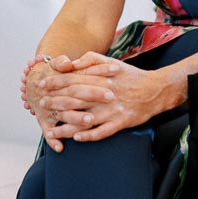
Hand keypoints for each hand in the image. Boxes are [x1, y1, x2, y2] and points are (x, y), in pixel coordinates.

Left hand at [36, 52, 169, 145]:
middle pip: (75, 99)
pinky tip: (76, 138)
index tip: (42, 86)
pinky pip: (103, 132)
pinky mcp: (121, 122)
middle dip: (55, 102)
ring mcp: (112, 110)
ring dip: (66, 125)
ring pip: (85, 119)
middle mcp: (104, 94)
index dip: (55, 83)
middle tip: (41, 105)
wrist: (156, 90)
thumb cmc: (129, 75)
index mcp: (101, 78)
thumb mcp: (110, 62)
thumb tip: (70, 64)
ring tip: (51, 130)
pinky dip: (89, 135)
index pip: (72, 79)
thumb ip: (89, 60)